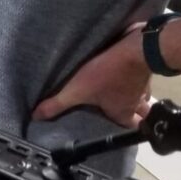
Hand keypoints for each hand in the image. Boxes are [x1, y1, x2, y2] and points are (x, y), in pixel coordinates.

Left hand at [33, 30, 151, 128]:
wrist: (136, 48)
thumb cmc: (106, 74)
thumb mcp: (77, 90)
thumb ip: (57, 104)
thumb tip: (36, 117)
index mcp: (122, 111)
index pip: (130, 128)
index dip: (124, 131)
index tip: (116, 131)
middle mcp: (136, 101)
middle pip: (140, 113)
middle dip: (133, 115)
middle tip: (121, 112)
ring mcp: (143, 84)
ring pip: (143, 96)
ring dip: (135, 97)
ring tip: (122, 95)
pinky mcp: (144, 68)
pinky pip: (142, 78)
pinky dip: (135, 79)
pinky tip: (126, 73)